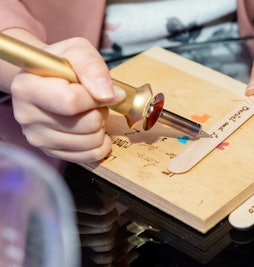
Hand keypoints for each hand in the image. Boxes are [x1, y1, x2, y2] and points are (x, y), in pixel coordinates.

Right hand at [11, 37, 124, 162]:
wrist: (49, 79)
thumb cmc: (63, 65)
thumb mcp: (78, 50)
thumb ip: (93, 67)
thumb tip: (107, 94)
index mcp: (27, 87)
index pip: (71, 101)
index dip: (96, 96)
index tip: (104, 90)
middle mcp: (26, 116)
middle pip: (86, 124)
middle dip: (100, 110)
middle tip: (94, 100)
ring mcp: (38, 138)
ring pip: (92, 141)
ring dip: (101, 125)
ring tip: (90, 111)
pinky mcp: (52, 152)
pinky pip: (91, 155)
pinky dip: (101, 143)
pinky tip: (94, 129)